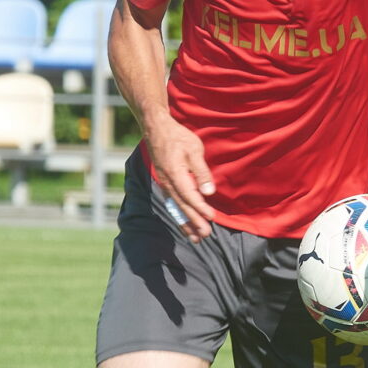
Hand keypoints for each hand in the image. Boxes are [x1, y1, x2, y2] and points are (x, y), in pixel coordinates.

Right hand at [143, 115, 217, 240]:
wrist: (156, 129)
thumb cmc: (178, 137)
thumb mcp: (194, 150)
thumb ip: (201, 172)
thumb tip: (209, 192)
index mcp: (175, 173)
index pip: (189, 195)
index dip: (200, 208)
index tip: (211, 218)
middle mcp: (168, 182)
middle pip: (182, 206)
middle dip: (194, 222)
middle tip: (205, 235)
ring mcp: (165, 184)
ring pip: (176, 207)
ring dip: (186, 223)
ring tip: (196, 238)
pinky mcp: (165, 183)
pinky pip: (172, 203)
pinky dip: (180, 216)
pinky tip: (185, 225)